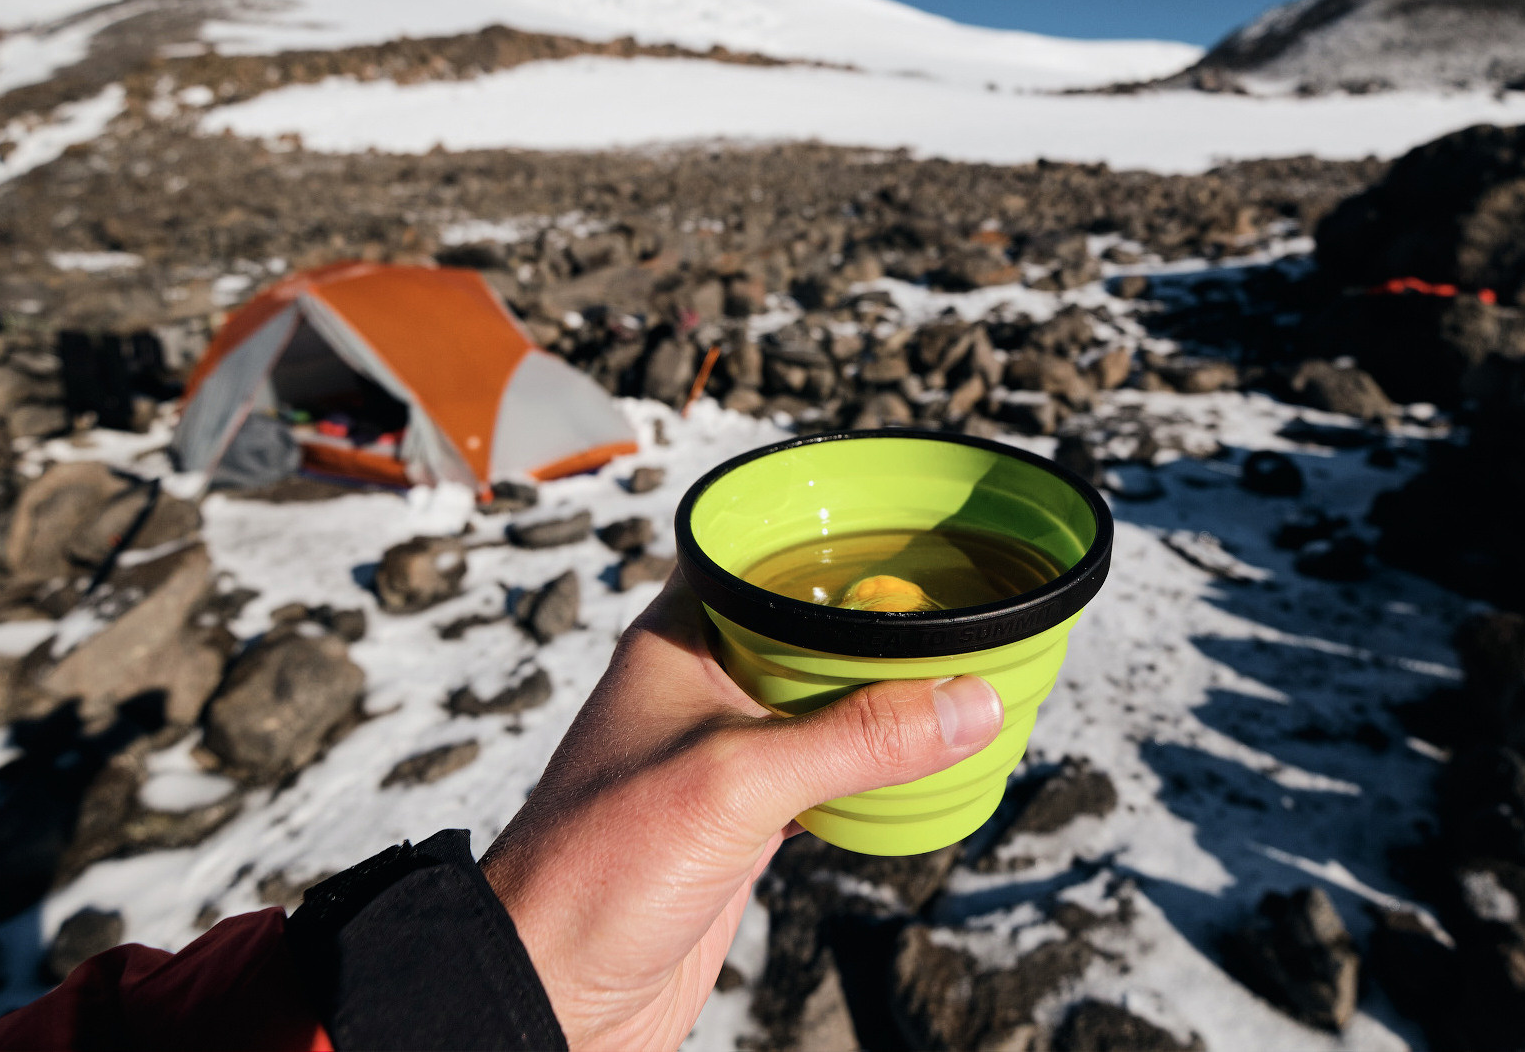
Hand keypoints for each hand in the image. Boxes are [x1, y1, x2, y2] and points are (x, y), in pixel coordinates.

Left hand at [478, 569, 1003, 1051]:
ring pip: (823, 707)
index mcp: (680, 640)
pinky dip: (873, 770)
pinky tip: (920, 765)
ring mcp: (724, 755)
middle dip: (879, 627)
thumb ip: (857, 738)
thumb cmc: (597, 868)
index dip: (833, 544)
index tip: (910, 534)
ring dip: (882, 702)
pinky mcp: (743, 820)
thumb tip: (969, 702)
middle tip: (960, 612)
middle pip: (810, 634)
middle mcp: (701, 686)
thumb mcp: (738, 781)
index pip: (763, 561)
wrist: (555, 991)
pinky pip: (825, 774)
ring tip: (959, 678)